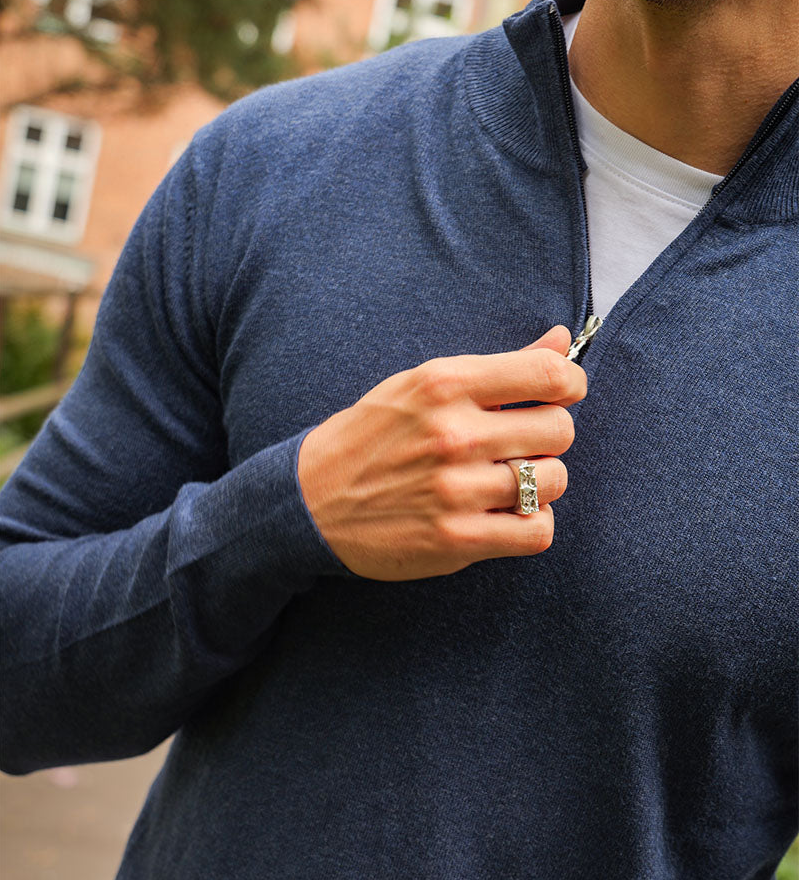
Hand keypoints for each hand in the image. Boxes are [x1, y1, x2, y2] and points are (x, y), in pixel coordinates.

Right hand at [297, 325, 585, 580]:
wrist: (309, 502)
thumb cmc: (372, 438)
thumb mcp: (422, 385)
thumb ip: (498, 368)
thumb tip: (561, 340)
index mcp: (444, 384)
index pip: (548, 376)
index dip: (570, 385)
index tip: (560, 396)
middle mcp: (452, 433)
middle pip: (559, 430)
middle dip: (548, 438)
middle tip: (520, 446)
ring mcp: (454, 489)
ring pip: (553, 481)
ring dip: (540, 485)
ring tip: (508, 483)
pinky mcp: (456, 539)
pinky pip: (536, 531)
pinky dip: (532, 525)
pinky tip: (507, 517)